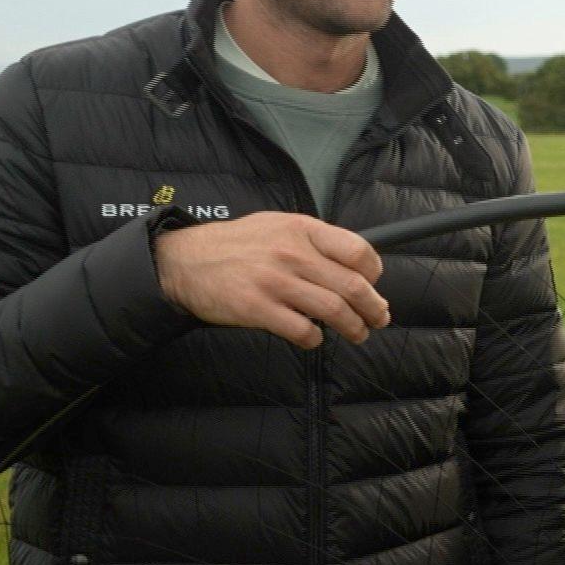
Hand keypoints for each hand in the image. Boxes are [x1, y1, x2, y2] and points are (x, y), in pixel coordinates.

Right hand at [154, 212, 389, 348]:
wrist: (186, 260)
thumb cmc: (237, 244)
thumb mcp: (278, 225)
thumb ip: (314, 240)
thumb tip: (353, 262)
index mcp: (302, 229)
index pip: (358, 250)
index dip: (374, 272)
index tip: (374, 284)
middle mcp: (293, 253)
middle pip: (352, 285)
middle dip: (373, 308)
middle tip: (378, 318)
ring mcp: (275, 282)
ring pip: (334, 311)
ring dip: (353, 327)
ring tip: (358, 333)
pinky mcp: (258, 309)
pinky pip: (302, 330)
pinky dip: (315, 339)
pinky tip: (314, 338)